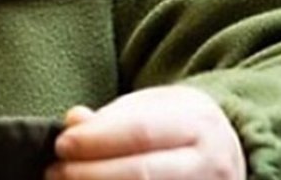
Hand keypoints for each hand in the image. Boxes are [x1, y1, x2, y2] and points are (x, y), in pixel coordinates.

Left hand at [49, 85, 244, 179]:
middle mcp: (213, 163)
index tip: (61, 145)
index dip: (95, 141)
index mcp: (198, 123)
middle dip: (90, 175)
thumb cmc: (173, 126)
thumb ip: (109, 118)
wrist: (225, 151)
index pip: (140, 133)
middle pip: (142, 174)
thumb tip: (73, 121)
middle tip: (55, 172)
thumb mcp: (148, 108)